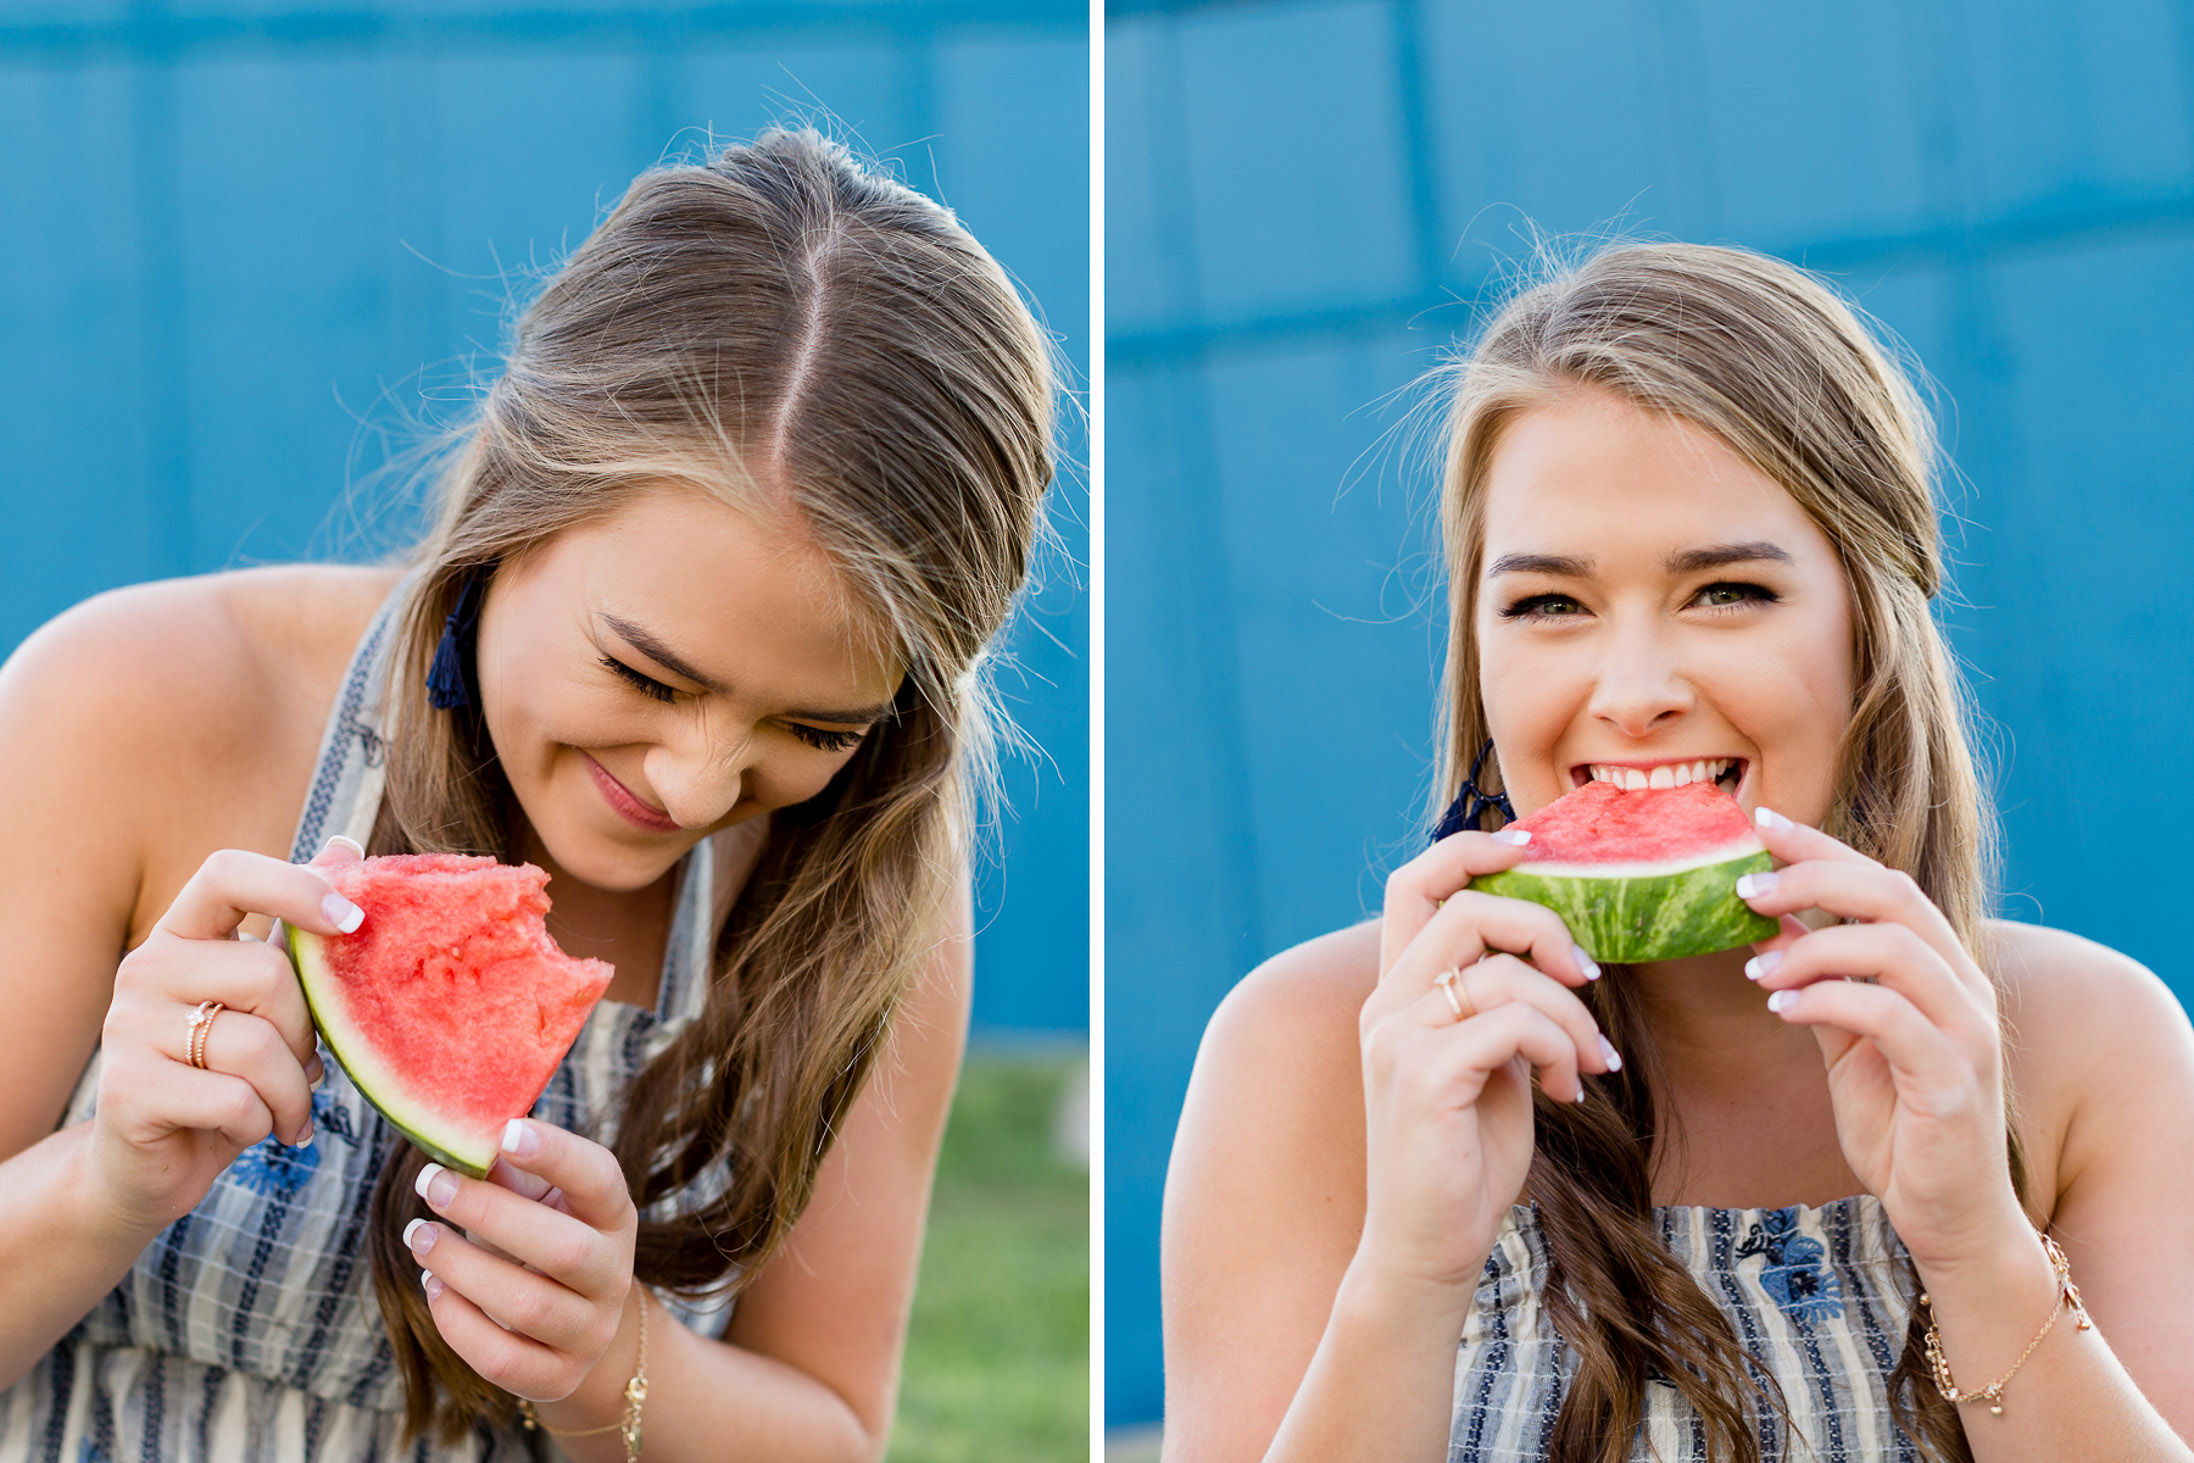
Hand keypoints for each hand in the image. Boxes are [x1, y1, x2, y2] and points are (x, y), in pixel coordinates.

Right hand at [85, 837, 360, 1235]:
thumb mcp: (265, 999)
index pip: (226, 873)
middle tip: (306, 1068)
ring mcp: (127, 1028)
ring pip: (257, 1045)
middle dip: (307, 1033)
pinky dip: (262, 1124)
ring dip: (292, 1092)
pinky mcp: (127, 1089)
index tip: (351, 922)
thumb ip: (294, 928)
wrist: (151, 1164)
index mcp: (181, 935)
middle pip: (266, 973)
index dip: (294, 886)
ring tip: (285, 1110)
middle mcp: (144, 969)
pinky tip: (249, 1130)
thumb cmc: (226, 1072)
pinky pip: (236, 1099)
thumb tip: (347, 847)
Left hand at [406, 1117, 640, 1404]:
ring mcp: (591, 1331)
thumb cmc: (542, 1238)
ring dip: (462, 1267)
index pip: (600, 1179)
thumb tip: (462, 1134)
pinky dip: (457, 1323)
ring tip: (419, 1237)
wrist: (575, 1322)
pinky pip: (502, 1359)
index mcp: (613, 1215)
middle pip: (564, 1250)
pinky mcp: (558, 1377)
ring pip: (528, 1306)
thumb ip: (507, 1169)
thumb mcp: (537, 1198)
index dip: (558, 1155)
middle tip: (431, 1185)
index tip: (505, 1132)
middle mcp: (613, 1274)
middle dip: (488, 1214)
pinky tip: (434, 1289)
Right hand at [1356, 828, 1615, 1295]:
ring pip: (1504, 971)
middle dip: (1547, 929)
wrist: (1426, 1249)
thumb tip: (1557, 960)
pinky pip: (1513, 1024)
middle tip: (1587, 980)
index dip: (1469, 849)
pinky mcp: (1422, 1075)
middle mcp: (1386, 1004)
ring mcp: (1396, 1037)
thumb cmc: (1465, 1161)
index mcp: (1396, 993)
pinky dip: (1561, 1049)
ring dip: (1573, 1014)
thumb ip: (1504, 1008)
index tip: (1531, 848)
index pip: (1413, 884)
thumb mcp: (1491, 1066)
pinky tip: (1569, 1092)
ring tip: (1591, 1064)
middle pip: (1469, 908)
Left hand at [1739, 809, 2026, 1271]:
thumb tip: (1771, 916)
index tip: (1760, 823)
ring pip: (1895, 947)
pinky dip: (1827, 1000)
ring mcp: (1968, 1032)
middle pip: (1895, 895)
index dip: (1823, 847)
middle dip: (1814, 878)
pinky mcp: (1954, 1079)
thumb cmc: (1900, 1128)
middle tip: (1744, 887)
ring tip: (1756, 969)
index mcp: (1941, 971)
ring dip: (1812, 947)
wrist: (1949, 1219)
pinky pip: (1889, 1015)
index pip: (1885, 882)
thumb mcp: (1844, 1041)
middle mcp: (1966, 989)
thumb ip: (1818, 979)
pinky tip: (1781, 1007)